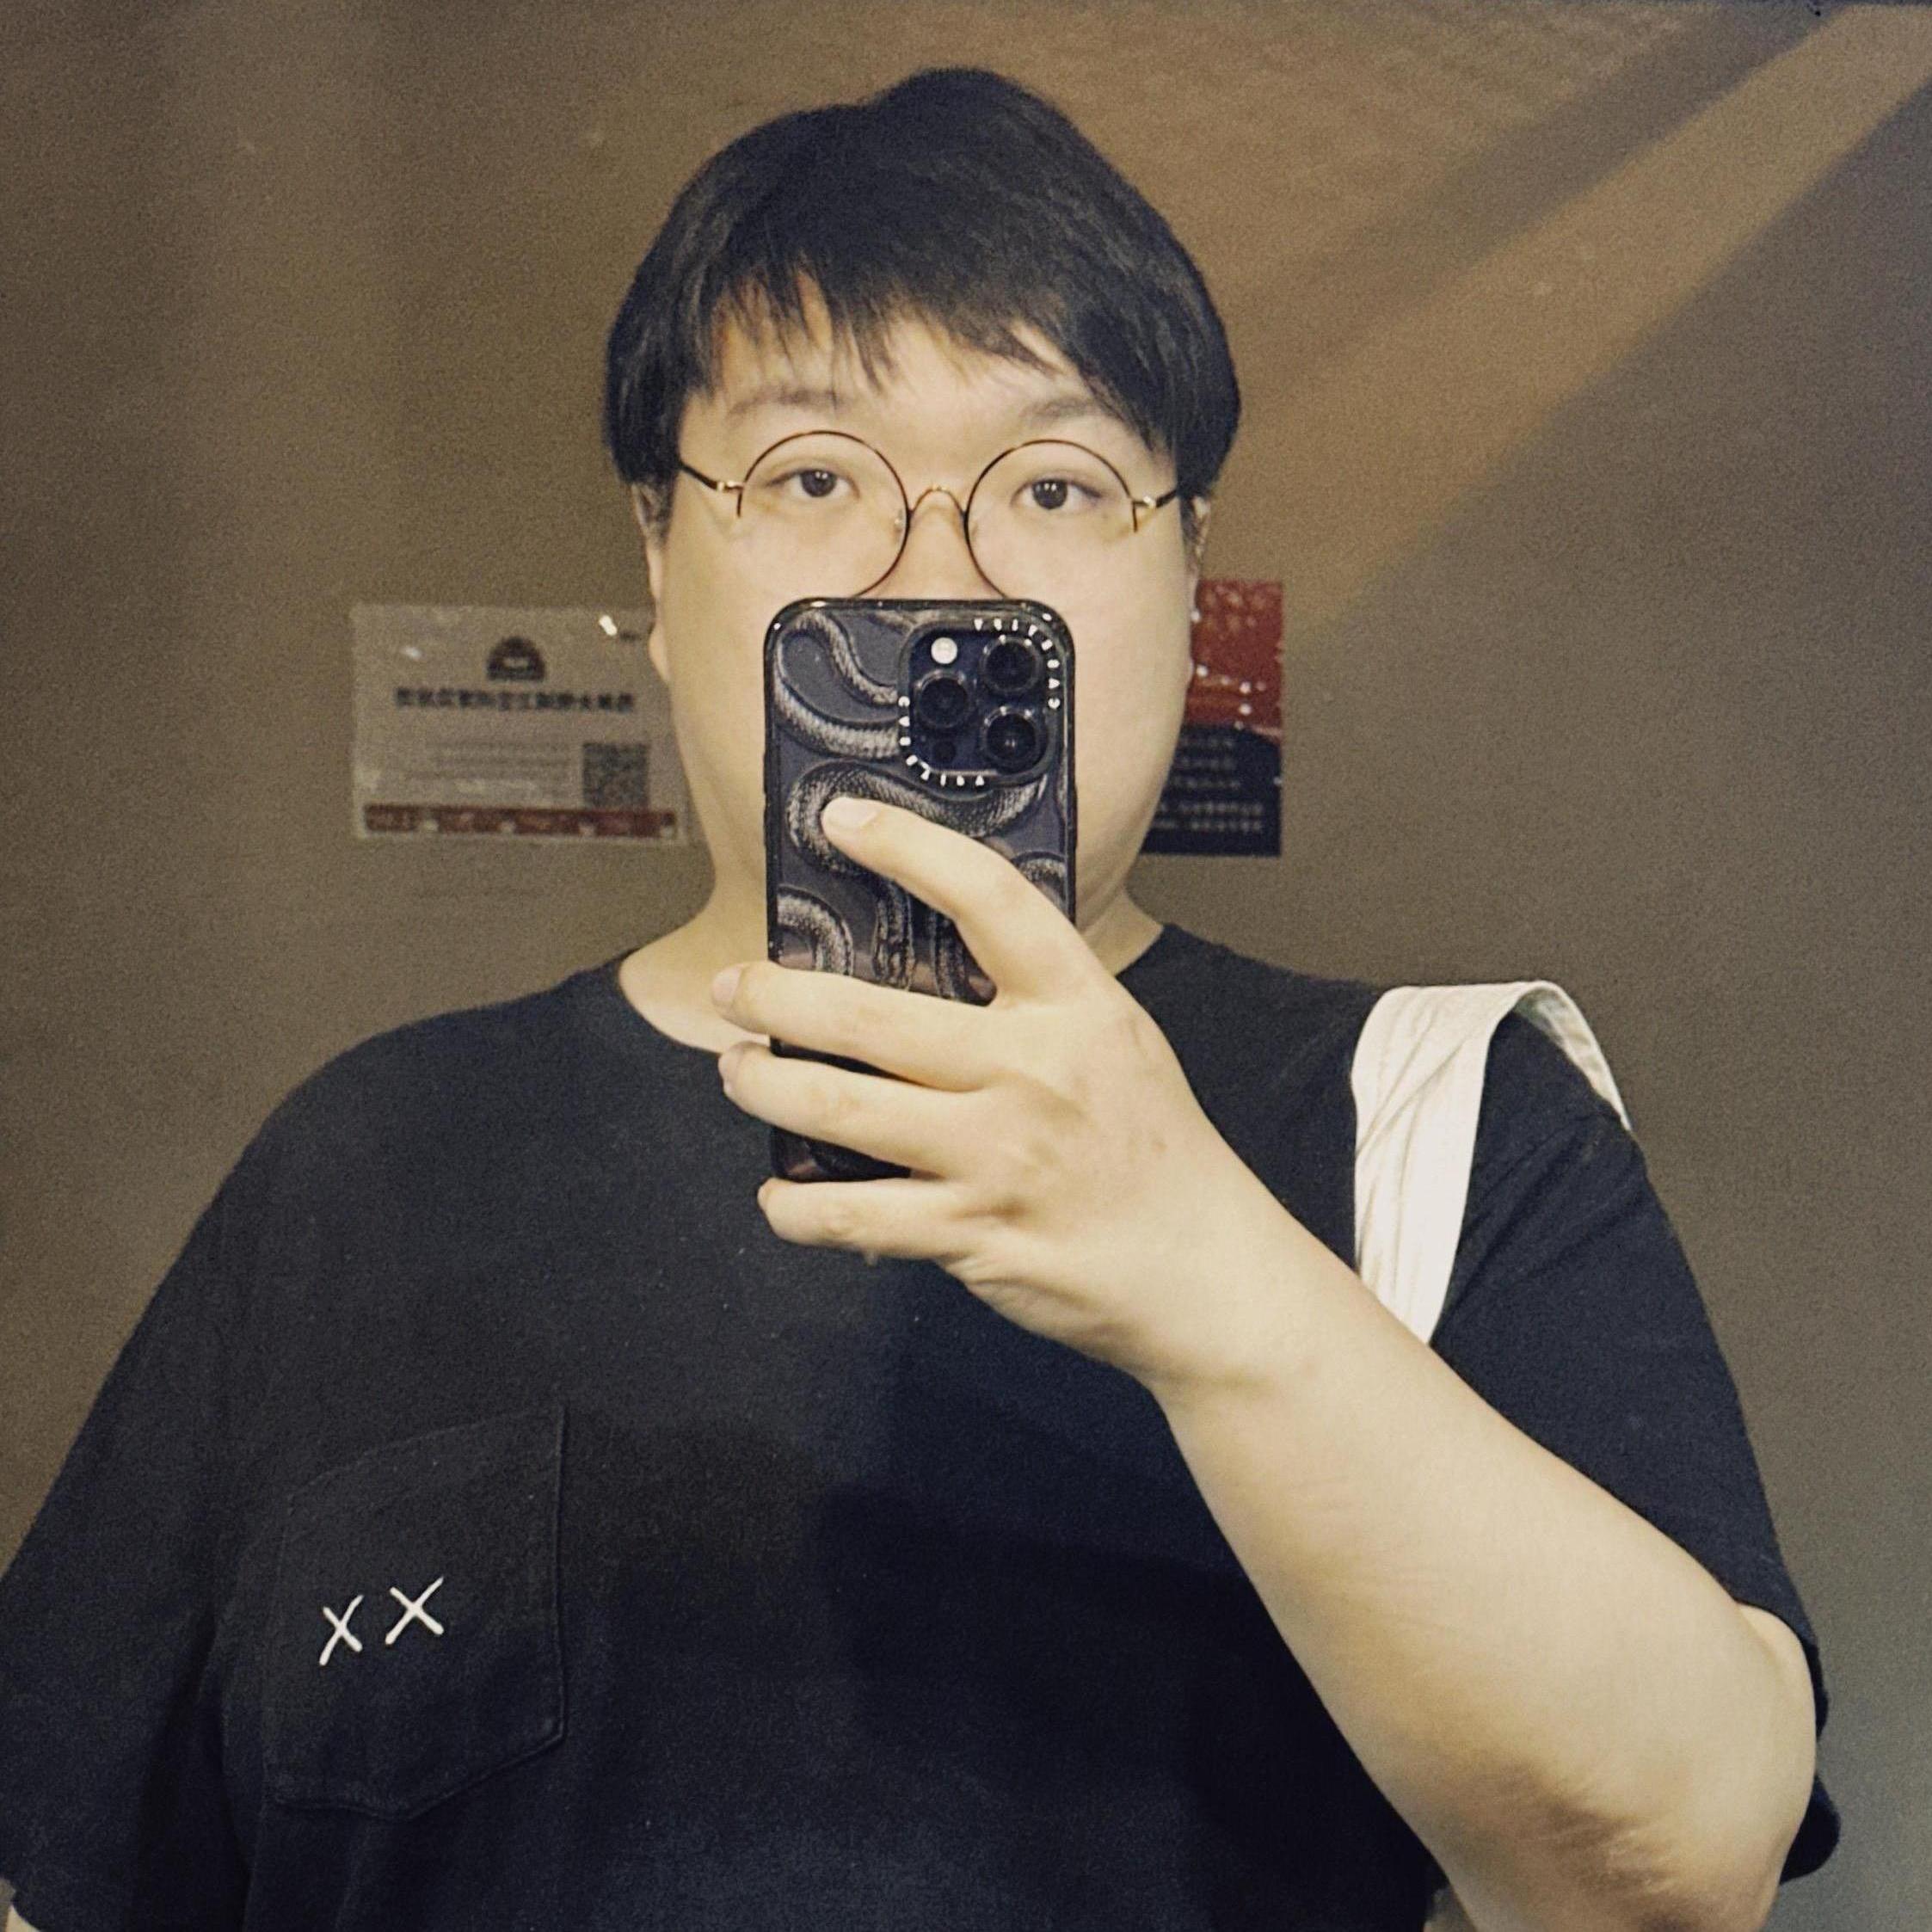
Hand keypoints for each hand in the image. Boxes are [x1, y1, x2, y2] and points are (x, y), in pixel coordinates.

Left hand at [710, 796, 1302, 1397]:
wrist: (1199, 1266)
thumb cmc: (1150, 1149)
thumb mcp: (1115, 1039)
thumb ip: (1036, 998)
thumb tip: (928, 958)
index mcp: (1076, 1006)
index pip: (989, 899)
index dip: (909, 847)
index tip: (844, 820)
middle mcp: (1033, 1071)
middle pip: (870, 1017)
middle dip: (776, 999)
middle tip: (736, 989)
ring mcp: (999, 1155)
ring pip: (842, 1111)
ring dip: (766, 1089)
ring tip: (738, 1074)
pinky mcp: (972, 1230)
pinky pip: (854, 1215)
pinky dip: (798, 1208)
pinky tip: (780, 1195)